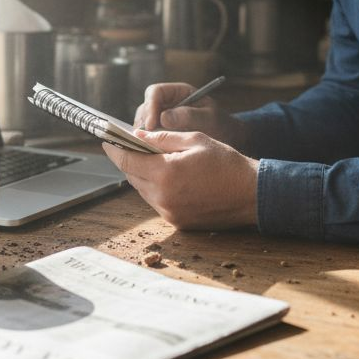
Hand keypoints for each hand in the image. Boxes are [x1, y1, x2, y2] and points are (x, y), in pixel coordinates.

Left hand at [102, 130, 258, 229]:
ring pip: (143, 190)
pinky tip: (166, 176)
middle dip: (128, 161)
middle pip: (132, 177)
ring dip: (142, 175)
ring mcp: (170, 212)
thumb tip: (138, 136)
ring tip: (148, 160)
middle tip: (127, 146)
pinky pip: (157, 202)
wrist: (251, 194)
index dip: (114, 149)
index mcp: (165, 173)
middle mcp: (163, 197)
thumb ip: (163, 138)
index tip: (107, 140)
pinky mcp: (178, 222)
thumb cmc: (227, 163)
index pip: (127, 161)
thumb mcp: (195, 139)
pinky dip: (156, 188)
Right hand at [133, 83, 247, 149]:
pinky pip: (148, 135)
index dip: (150, 107)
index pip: (155, 92)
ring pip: (143, 122)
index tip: (150, 125)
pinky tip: (151, 153)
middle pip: (145, 107)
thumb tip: (164, 118)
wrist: (228, 139)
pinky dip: (148, 143)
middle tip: (145, 139)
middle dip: (143, 123)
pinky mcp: (161, 132)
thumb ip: (189, 116)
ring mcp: (162, 117)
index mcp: (179, 92)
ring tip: (148, 147)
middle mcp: (167, 103)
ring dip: (143, 134)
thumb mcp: (209, 118)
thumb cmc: (220, 124)